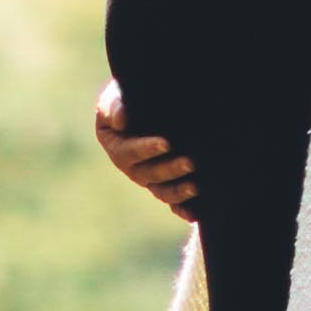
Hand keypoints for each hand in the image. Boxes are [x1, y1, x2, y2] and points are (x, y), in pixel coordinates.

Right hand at [93, 80, 197, 219]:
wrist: (149, 103)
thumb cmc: (130, 96)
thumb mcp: (117, 96)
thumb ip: (115, 105)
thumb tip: (122, 120)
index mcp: (117, 147)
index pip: (130, 151)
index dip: (147, 149)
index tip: (166, 143)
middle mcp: (132, 167)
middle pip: (148, 174)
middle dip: (169, 170)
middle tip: (190, 163)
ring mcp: (150, 178)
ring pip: (161, 191)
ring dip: (177, 192)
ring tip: (195, 187)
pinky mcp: (166, 184)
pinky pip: (173, 202)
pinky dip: (182, 209)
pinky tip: (195, 214)